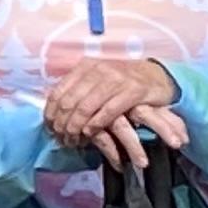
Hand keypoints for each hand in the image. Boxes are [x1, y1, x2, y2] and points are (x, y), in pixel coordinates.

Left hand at [40, 57, 179, 153]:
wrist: (156, 76)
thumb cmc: (122, 81)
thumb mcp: (97, 80)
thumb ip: (78, 90)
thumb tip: (54, 111)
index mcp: (85, 67)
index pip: (59, 91)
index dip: (51, 113)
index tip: (50, 129)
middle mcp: (98, 70)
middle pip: (70, 102)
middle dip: (63, 124)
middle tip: (61, 139)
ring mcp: (116, 79)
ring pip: (86, 107)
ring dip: (77, 128)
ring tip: (74, 140)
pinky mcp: (133, 90)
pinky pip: (108, 111)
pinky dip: (96, 124)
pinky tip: (90, 133)